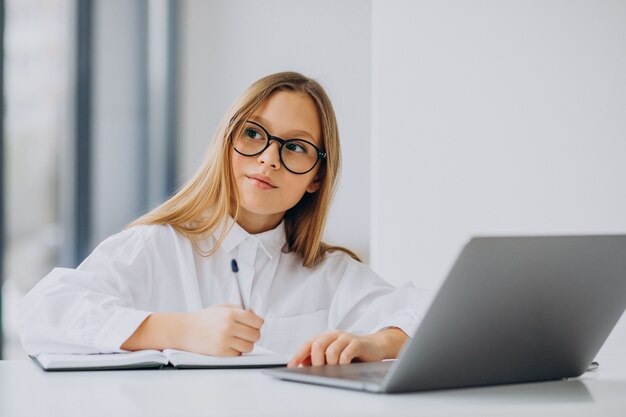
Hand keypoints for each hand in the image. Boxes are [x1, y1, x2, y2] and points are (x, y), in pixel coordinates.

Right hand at [181, 304, 263, 355]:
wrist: (185, 330)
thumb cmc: (204, 319)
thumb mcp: (222, 308)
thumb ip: (239, 310)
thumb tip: (256, 316)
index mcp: (230, 314)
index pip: (256, 321)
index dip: (258, 324)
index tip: (255, 325)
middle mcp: (228, 327)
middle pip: (255, 335)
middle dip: (253, 335)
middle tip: (246, 333)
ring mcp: (224, 340)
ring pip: (249, 347)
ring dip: (245, 344)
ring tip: (237, 340)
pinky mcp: (220, 353)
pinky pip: (238, 355)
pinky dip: (236, 351)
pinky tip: (228, 345)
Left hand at [287, 329, 405, 367]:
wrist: (375, 346)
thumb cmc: (352, 352)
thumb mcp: (333, 354)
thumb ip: (318, 357)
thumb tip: (303, 364)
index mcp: (326, 337)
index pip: (308, 344)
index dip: (298, 354)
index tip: (291, 366)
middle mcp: (334, 335)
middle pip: (317, 345)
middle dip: (315, 361)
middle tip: (317, 371)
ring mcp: (346, 337)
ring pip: (330, 350)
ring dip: (329, 364)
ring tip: (333, 370)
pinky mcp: (357, 343)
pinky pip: (345, 353)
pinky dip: (341, 363)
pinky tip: (344, 367)